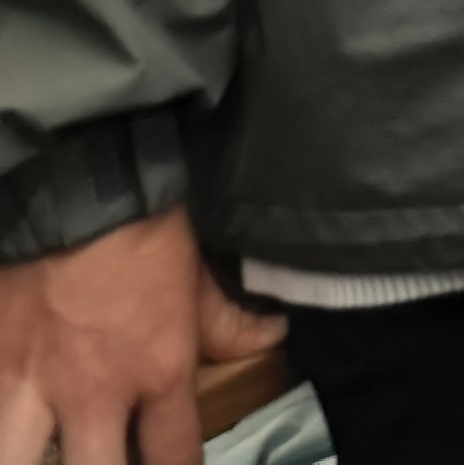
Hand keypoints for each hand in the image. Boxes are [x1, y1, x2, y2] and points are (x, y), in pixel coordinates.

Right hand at [0, 207, 279, 464]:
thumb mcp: (201, 277)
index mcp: (158, 372)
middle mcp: (94, 394)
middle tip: (108, 458)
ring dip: (33, 460)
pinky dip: (1, 430)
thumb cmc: (145, 229)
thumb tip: (273, 336)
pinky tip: (13, 426)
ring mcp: (31, 386)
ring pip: (19, 464)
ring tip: (45, 449)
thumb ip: (230, 323)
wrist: (76, 189)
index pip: (175, 458)